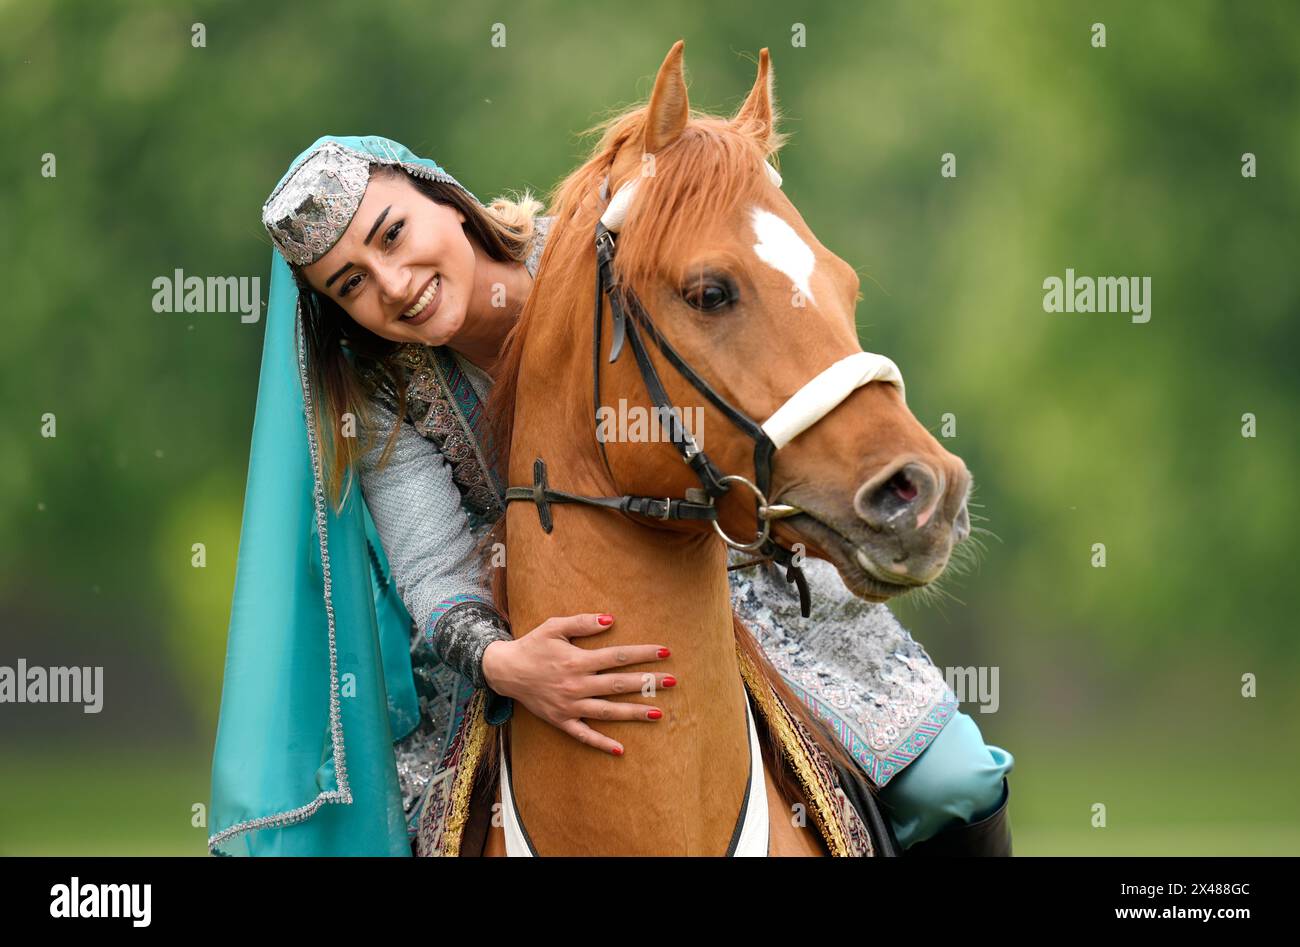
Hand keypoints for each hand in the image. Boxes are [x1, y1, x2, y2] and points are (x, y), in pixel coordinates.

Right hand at [481, 613, 674, 755]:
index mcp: (577, 660)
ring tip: (659, 713)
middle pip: (619, 684)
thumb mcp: (554, 627)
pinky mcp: (561, 721)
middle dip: (647, 682)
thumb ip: (582, 623)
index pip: (617, 656)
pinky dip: (601, 743)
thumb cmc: (533, 645)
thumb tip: (611, 619)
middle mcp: (576, 685)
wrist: (505, 670)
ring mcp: (570, 706)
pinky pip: (584, 735)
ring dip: (634, 712)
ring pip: (608, 711)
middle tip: (672, 681)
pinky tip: (621, 750)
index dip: (642, 653)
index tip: (665, 651)